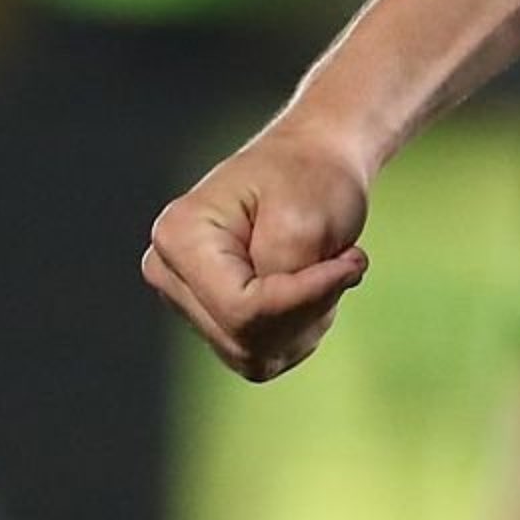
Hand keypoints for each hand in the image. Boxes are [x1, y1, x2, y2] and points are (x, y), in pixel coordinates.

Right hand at [144, 125, 373, 381]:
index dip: (306, 297)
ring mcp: (186, 301)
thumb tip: (275, 334)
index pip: (242, 308)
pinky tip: (311, 289)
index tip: (351, 262)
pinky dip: (298, 331)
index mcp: (179, 236)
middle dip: (309, 309)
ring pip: (254, 355)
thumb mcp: (309, 218)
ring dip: (307, 321)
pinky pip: (260, 357)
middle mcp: (169, 272)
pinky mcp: (212, 321)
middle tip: (343, 263)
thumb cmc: (311, 178)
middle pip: (245, 337)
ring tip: (325, 270)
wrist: (312, 163)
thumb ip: (287, 278)